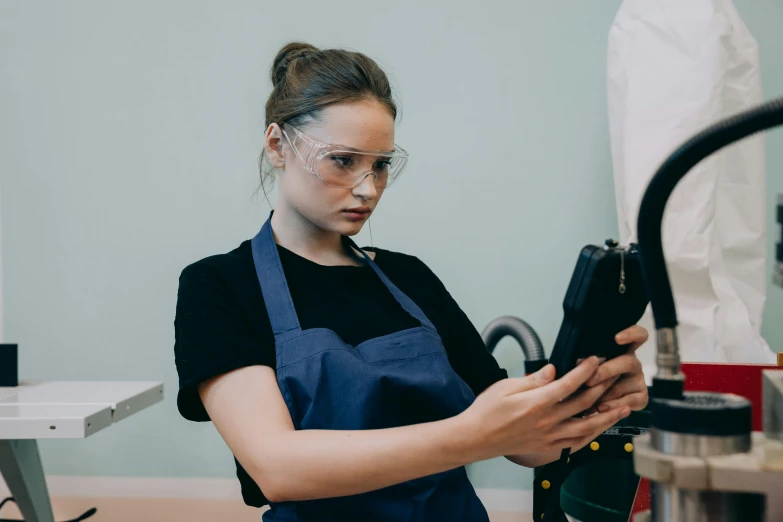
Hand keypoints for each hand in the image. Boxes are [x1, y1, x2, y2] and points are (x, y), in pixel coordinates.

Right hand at [461, 357, 631, 460]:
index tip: (594, 360)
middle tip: (614, 374)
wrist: (476, 438)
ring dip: (607, 416)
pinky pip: (577, 443)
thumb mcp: (505, 387)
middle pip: (584, 403)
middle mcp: (547, 421)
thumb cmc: (486, 411)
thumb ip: (532, 379)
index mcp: (537, 403)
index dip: (585, 370)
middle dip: (602, 386)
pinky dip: (592, 435)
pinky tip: (600, 429)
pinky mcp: (548, 447)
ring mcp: (549, 436)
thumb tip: (553, 370)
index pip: (569, 384)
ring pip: (587, 426)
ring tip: (624, 406)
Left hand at [584, 325, 648, 413]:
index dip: (632, 333)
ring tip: (587, 400)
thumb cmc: (588, 379)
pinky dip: (611, 406)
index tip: (617, 338)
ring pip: (623, 384)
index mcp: (622, 350)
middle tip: (589, 381)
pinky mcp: (641, 397)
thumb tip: (577, 362)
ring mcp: (638, 380)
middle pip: (628, 361)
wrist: (595, 405)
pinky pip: (627, 402)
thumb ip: (585, 362)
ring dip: (604, 393)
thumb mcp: (586, 368)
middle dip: (606, 371)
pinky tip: (599, 408)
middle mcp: (633, 363)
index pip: (638, 335)